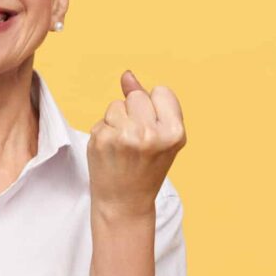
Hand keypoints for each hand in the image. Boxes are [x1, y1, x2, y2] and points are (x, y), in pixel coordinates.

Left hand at [87, 70, 186, 214]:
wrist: (124, 201)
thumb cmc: (145, 168)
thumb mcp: (161, 136)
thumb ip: (149, 103)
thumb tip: (127, 75)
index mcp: (174, 133)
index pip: (161, 91)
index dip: (155, 108)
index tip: (154, 131)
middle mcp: (150, 134)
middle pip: (137, 95)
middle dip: (135, 112)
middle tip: (137, 141)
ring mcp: (124, 137)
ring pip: (116, 105)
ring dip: (117, 121)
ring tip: (123, 146)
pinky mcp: (102, 139)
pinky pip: (102, 118)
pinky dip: (104, 131)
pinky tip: (110, 150)